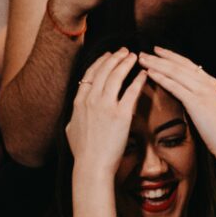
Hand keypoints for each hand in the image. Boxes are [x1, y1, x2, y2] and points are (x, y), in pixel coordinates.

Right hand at [64, 49, 144, 174]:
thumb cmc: (83, 152)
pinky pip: (131, 92)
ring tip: (134, 56)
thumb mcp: (71, 129)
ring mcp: (105, 106)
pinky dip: (138, 80)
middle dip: (115, 57)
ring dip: (126, 63)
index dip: (100, 62)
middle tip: (124, 51)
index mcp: (79, 102)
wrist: (92, 165)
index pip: (90, 74)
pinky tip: (144, 74)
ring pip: (116, 76)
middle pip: (103, 71)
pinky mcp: (121, 115)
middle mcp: (91, 100)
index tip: (108, 55)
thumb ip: (74, 116)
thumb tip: (76, 111)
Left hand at [138, 48, 215, 165]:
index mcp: (211, 82)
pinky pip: (175, 86)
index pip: (188, 63)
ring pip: (175, 72)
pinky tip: (150, 74)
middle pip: (179, 65)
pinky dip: (161, 78)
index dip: (171, 55)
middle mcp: (207, 82)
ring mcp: (202, 91)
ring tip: (142, 60)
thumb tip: (188, 90)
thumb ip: (201, 95)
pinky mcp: (196, 101)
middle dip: (159, 58)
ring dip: (157, 65)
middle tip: (143, 52)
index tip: (157, 50)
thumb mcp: (211, 105)